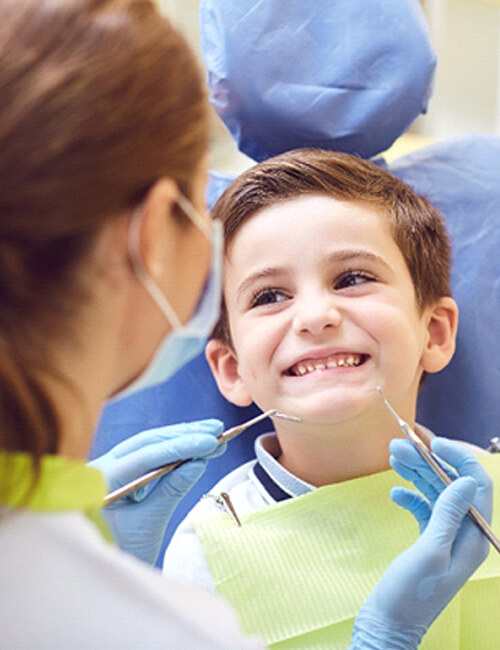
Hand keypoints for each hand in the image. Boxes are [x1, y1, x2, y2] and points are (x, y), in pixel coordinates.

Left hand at [89, 419, 224, 564]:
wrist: (103, 577)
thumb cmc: (120, 554)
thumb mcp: (149, 524)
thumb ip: (172, 490)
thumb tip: (198, 461)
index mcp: (100, 480)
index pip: (146, 455)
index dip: (181, 446)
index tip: (210, 441)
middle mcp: (101, 467)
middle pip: (147, 443)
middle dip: (184, 435)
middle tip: (217, 430)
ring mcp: (110, 468)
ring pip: (149, 445)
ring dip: (182, 439)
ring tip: (214, 434)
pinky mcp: (121, 473)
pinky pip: (149, 455)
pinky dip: (174, 451)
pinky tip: (195, 446)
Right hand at [349, 438, 491, 648]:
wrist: (389, 625)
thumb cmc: (410, 594)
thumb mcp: (430, 551)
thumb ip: (448, 513)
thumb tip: (467, 479)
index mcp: (474, 537)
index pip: (477, 486)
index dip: (458, 459)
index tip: (432, 442)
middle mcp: (464, 535)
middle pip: (451, 486)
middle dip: (427, 462)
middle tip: (397, 446)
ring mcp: (446, 538)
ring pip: (435, 494)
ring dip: (415, 474)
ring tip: (392, 456)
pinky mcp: (428, 542)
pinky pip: (423, 510)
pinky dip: (409, 498)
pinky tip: (394, 494)